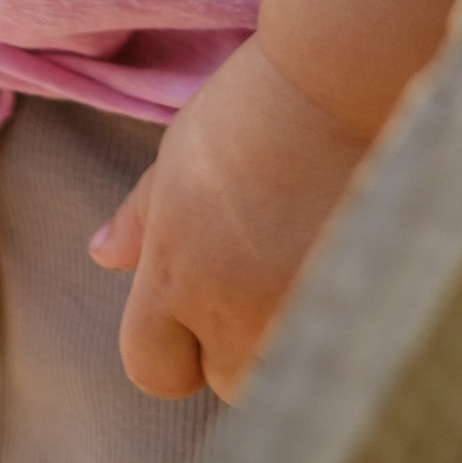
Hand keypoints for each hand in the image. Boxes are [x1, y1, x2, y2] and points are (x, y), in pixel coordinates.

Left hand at [90, 34, 371, 403]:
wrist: (340, 80)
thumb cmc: (254, 106)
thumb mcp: (180, 155)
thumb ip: (142, 219)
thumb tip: (102, 256)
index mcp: (175, 276)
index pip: (150, 369)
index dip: (173, 345)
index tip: (206, 296)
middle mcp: (231, 314)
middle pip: (226, 382)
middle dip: (240, 347)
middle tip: (269, 271)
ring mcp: (297, 321)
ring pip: (284, 377)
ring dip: (291, 343)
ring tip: (311, 269)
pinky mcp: (359, 317)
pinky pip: (343, 358)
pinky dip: (345, 331)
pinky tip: (353, 273)